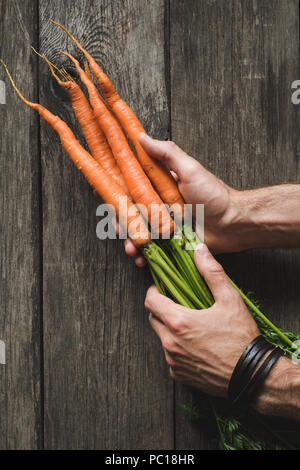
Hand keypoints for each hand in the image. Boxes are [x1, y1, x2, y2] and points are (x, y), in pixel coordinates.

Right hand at [125, 133, 239, 265]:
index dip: (115, 192)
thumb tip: (140, 135)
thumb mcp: (190, 169)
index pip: (130, 187)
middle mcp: (157, 205)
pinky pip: (151, 250)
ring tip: (132, 250)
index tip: (102, 196)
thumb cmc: (213, 194)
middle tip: (117, 231)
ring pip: (138, 233)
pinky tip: (141, 260)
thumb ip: (166, 153)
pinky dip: (144, 256)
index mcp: (158, 186)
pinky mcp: (169, 243)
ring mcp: (163, 226)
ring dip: (130, 242)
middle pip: (129, 214)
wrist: (232, 223)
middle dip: (120, 224)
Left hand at [145, 243, 258, 396]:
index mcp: (178, 322)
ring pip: (162, 338)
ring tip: (192, 325)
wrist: (252, 375)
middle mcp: (170, 342)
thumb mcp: (230, 300)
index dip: (155, 291)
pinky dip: (178, 349)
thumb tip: (200, 250)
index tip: (164, 288)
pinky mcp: (180, 375)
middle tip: (180, 305)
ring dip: (170, 329)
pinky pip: (171, 357)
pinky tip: (196, 345)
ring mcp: (173, 361)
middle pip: (153, 318)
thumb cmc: (241, 338)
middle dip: (162, 309)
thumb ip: (212, 272)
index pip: (150, 300)